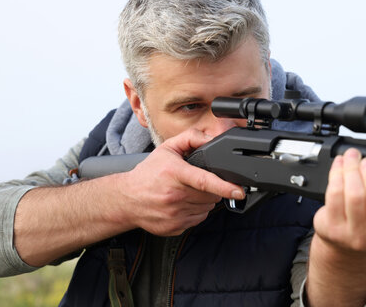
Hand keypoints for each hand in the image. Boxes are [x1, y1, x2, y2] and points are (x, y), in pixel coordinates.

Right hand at [117, 128, 243, 235]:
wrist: (127, 200)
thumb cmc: (149, 173)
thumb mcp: (167, 148)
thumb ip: (190, 138)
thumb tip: (212, 140)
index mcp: (174, 174)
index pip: (204, 181)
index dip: (225, 186)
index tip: (239, 190)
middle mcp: (174, 195)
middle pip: (210, 195)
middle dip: (212, 188)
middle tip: (197, 182)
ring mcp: (174, 214)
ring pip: (207, 207)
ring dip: (205, 199)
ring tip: (188, 191)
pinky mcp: (174, 227)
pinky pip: (198, 219)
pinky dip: (197, 211)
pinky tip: (183, 203)